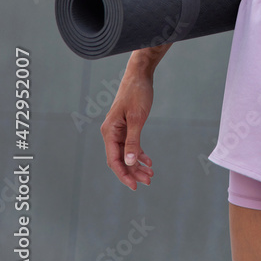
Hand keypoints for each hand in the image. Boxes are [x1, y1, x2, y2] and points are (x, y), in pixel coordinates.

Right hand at [100, 70, 154, 189]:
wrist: (140, 74)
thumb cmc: (137, 93)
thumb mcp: (137, 118)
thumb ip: (133, 141)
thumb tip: (130, 162)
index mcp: (109, 132)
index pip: (114, 160)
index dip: (124, 174)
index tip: (134, 186)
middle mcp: (111, 133)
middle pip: (120, 159)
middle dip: (133, 172)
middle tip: (148, 181)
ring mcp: (118, 130)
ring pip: (126, 154)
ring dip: (137, 165)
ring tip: (150, 175)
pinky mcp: (126, 126)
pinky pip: (131, 145)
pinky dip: (139, 154)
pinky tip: (149, 161)